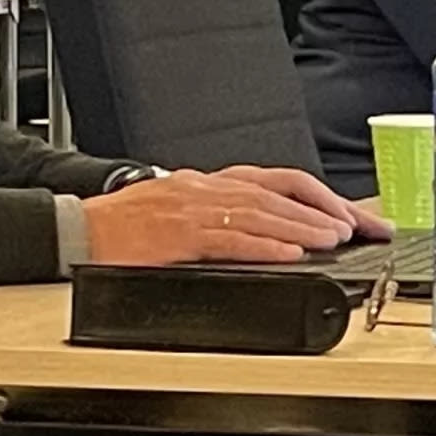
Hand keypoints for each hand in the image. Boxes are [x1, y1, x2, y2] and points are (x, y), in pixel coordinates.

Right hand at [81, 166, 363, 265]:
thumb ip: (226, 215)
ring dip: (302, 228)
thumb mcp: (184, 209)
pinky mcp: (177, 235)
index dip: (322, 197)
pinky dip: (263, 247)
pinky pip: (228, 239)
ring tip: (334, 240)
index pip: (281, 180)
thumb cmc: (127, 225)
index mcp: (213, 181)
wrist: (76, 229)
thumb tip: (275, 234)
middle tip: (358, 229)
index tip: (354, 217)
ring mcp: (192, 209)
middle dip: (324, 212)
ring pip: (260, 213)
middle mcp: (208, 188)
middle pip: (280, 194)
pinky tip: (289, 255)